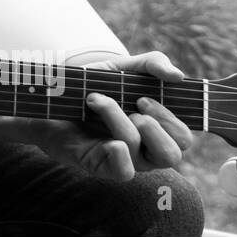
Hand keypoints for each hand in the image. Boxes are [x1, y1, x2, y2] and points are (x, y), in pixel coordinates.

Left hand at [30, 51, 193, 181]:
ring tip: (96, 100)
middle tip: (131, 103)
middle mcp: (144, 149)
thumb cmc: (93, 85)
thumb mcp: (123, 67)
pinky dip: (118, 152)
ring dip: (119, 120)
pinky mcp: (98, 165)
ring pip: (141, 153)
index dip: (170, 118)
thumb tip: (178, 76)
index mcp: (156, 130)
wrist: (50, 95)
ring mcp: (122, 160)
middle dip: (154, 124)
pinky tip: (105, 135)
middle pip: (173, 153)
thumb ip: (153, 64)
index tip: (143, 97)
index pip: (185, 138)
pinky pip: (123, 172)